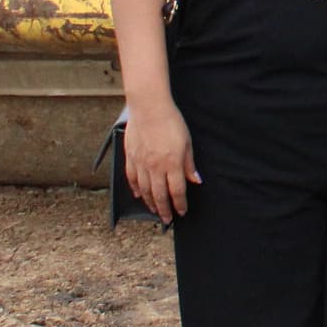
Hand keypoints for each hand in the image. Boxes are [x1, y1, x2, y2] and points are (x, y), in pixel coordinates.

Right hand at [123, 94, 197, 221]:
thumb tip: (195, 180)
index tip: (182, 212)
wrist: (149, 107)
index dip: (180, 204)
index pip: (177, 191)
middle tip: (167, 219)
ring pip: (145, 190)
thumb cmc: (171, 121)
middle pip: (160, 195)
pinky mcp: (131, 157)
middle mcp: (156, 167)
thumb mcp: (187, 142)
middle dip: (165, 210)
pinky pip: (132, 178)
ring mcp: (141, 163)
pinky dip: (135, 189)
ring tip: (154, 210)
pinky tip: (138, 195)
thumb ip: (190, 164)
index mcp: (172, 164)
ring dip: (150, 203)